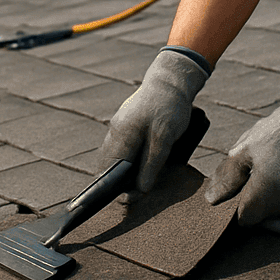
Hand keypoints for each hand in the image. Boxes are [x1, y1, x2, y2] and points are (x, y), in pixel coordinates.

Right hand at [102, 48, 209, 192]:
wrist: (171, 79)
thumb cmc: (169, 107)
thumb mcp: (165, 137)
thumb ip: (152, 163)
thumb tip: (141, 188)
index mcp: (122, 134)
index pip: (110, 169)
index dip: (114, 188)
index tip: (126, 200)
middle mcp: (116, 130)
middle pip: (109, 164)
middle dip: (117, 182)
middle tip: (133, 195)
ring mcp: (119, 125)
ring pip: (115, 156)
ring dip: (123, 171)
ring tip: (136, 183)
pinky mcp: (126, 123)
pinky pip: (121, 146)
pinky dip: (127, 159)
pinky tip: (138, 164)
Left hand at [204, 74, 279, 225]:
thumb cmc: (279, 131)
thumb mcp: (246, 148)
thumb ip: (227, 177)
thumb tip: (211, 200)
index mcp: (265, 192)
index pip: (245, 219)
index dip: (239, 207)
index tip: (241, 191)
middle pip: (264, 216)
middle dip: (259, 199)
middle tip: (262, 170)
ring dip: (277, 196)